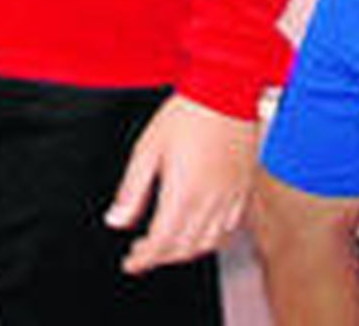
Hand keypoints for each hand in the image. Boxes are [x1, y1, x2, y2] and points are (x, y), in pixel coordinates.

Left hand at [104, 94, 255, 273]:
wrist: (225, 95)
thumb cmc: (185, 116)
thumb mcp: (147, 150)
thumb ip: (131, 190)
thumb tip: (115, 220)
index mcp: (184, 195)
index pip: (162, 243)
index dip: (144, 259)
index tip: (130, 264)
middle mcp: (212, 204)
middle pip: (185, 248)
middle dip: (161, 257)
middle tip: (142, 255)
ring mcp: (232, 199)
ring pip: (209, 244)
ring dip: (185, 252)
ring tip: (164, 247)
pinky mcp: (243, 191)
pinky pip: (228, 230)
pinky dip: (210, 241)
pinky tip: (198, 233)